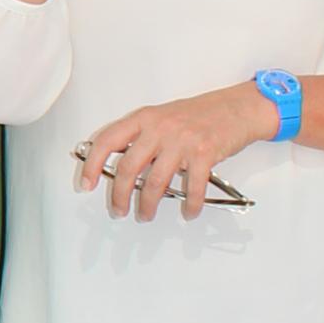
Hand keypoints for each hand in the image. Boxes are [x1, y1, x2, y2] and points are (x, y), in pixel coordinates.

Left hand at [75, 85, 268, 221]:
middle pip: (128, 167)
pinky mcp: (204, 155)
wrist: (237, 108)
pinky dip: (190, 205)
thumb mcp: (162, 117)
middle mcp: (160, 128)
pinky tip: (188, 211)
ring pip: (156, 182)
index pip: (107, 140)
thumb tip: (119, 165)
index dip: (93, 164)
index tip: (86, 183)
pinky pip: (192, 188)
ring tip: (145, 215)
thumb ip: (141, 136)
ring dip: (148, 205)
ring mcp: (182, 141)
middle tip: (118, 210)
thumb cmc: (199, 114)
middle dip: (120, 195)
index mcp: (145, 118)